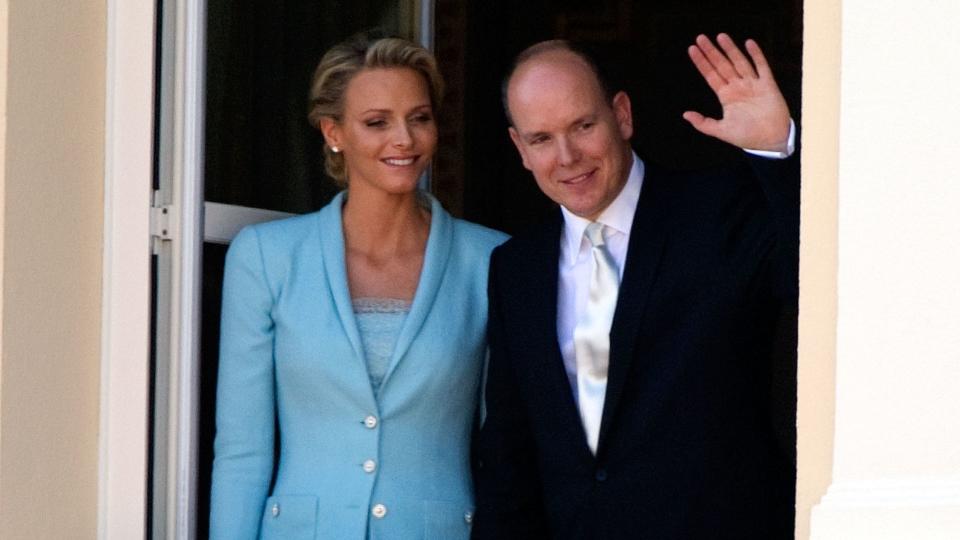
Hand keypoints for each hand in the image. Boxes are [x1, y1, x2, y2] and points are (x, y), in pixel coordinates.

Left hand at [683, 33, 790, 152]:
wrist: (770, 141)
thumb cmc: (747, 137)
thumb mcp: (721, 131)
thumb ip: (703, 123)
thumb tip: (685, 114)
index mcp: (726, 96)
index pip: (711, 75)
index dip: (702, 62)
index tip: (692, 49)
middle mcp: (738, 87)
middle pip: (722, 65)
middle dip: (711, 52)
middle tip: (701, 38)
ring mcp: (752, 84)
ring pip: (739, 62)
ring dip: (730, 49)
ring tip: (720, 36)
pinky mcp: (768, 85)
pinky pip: (762, 66)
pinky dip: (756, 55)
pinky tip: (749, 43)